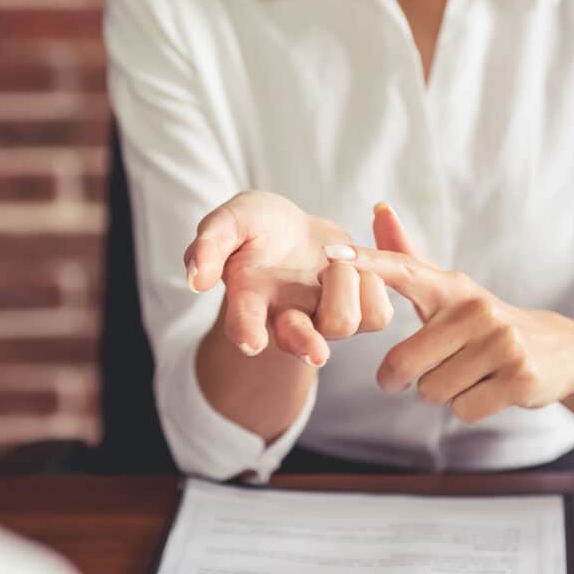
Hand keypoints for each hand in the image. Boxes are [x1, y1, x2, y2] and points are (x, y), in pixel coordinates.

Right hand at [184, 191, 393, 366]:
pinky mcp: (358, 312)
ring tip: (333, 259)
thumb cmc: (255, 227)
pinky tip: (358, 264)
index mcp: (250, 298)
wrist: (293, 231)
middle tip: (315, 353)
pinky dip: (374, 282)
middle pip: (299, 342)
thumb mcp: (230, 220)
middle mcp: (285, 317)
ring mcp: (321, 319)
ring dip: (345, 284)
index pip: (244, 322)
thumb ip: (211, 244)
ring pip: (344, 323)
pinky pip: (378, 312)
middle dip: (306, 345)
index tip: (251, 342)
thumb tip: (195, 278)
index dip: (246, 331)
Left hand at [322, 203, 573, 422]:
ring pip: (432, 390)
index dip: (366, 263)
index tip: (332, 255)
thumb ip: (406, 255)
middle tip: (414, 374)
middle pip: (404, 362)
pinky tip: (487, 388)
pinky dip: (467, 407)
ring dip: (441, 392)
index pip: (401, 270)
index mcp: (450, 288)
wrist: (556, 350)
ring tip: (466, 373)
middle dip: (401, 378)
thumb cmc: (480, 321)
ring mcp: (501, 342)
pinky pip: (462, 409)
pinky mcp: (519, 377)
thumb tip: (379, 207)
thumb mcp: (445, 289)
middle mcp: (475, 309)